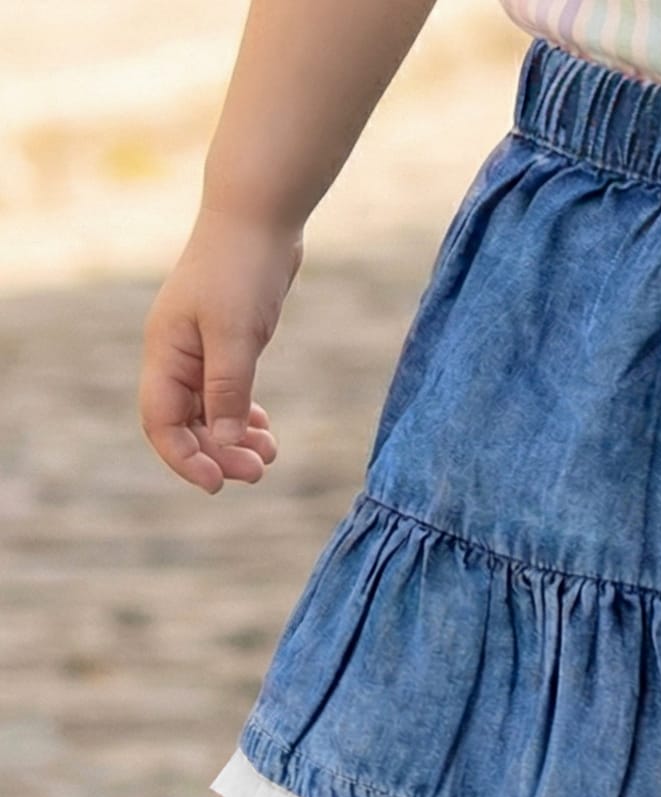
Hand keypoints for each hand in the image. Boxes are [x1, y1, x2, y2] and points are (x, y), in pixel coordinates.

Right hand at [139, 207, 303, 492]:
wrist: (258, 218)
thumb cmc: (241, 270)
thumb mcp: (236, 335)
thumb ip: (228, 390)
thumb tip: (224, 443)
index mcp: (166, 353)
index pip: (161, 423)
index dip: (185, 459)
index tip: (220, 484)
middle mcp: (176, 356)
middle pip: (186, 425)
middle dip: (219, 454)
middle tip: (260, 471)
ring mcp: (201, 351)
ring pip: (209, 414)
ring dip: (235, 440)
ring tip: (270, 453)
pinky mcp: (227, 345)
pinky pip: (226, 396)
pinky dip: (243, 417)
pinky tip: (264, 427)